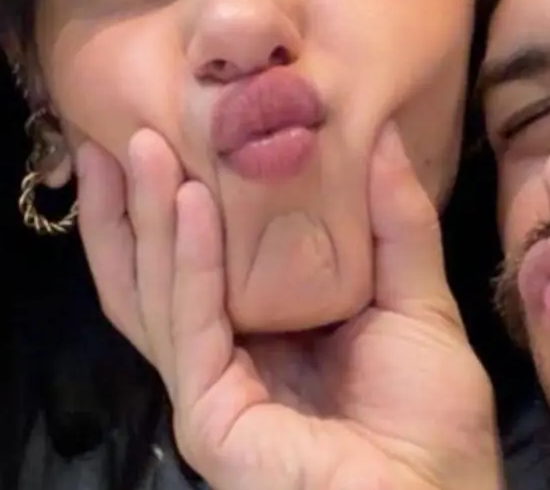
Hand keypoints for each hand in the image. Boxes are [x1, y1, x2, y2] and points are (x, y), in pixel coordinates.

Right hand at [76, 124, 503, 489]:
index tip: (170, 125)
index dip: (178, 196)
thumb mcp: (415, 300)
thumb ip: (395, 221)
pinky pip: (191, 326)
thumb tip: (385, 128)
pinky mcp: (208, 414)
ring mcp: (208, 388)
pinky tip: (186, 203)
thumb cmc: (431, 423)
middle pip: (157, 272)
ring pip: (157, 293)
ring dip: (145, 216)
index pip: (201, 258)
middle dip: (132, 203)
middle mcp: (225, 355)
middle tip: (118, 127)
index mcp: (263, 331)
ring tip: (140, 144)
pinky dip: (188, 261)